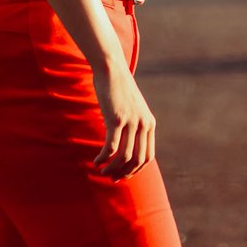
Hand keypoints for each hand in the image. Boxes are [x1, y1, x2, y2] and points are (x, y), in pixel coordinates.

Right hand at [92, 59, 156, 180]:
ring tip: (102, 172)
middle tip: (112, 178)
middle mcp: (143, 123)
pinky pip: (111, 147)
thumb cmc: (118, 89)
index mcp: (150, 123)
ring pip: (124, 157)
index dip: (136, 170)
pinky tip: (96, 162)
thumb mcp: (132, 108)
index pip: (148, 156)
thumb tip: (126, 144)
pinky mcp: (116, 119)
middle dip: (125, 173)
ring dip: (112, 168)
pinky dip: (103, 158)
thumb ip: (134, 124)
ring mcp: (131, 122)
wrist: (111, 69)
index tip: (123, 175)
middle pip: (138, 160)